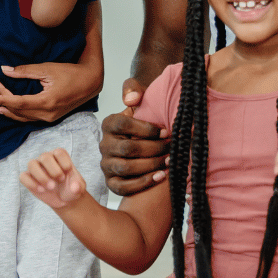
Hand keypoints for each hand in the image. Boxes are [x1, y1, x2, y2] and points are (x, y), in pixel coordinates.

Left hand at [0, 60, 90, 122]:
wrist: (90, 83)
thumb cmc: (70, 73)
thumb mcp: (47, 69)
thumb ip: (25, 71)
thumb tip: (5, 70)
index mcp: (47, 101)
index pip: (19, 103)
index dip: (2, 98)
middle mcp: (47, 114)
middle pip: (19, 111)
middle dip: (2, 102)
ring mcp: (49, 118)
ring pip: (23, 117)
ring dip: (7, 109)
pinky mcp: (50, 118)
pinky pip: (29, 118)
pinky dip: (17, 114)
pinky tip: (8, 109)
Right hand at [19, 148, 88, 210]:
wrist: (64, 199)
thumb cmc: (72, 188)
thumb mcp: (79, 188)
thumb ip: (79, 186)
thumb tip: (74, 187)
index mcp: (60, 156)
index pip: (59, 152)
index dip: (64, 162)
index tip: (68, 173)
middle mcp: (47, 159)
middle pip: (44, 156)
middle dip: (53, 170)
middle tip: (60, 180)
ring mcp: (36, 168)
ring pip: (31, 164)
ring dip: (41, 177)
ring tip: (51, 187)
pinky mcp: (28, 178)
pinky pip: (23, 176)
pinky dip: (31, 183)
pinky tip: (41, 190)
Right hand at [98, 79, 170, 195]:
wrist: (146, 139)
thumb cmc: (146, 119)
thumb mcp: (140, 99)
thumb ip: (134, 90)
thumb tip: (131, 99)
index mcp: (109, 124)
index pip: (122, 124)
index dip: (145, 129)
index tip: (165, 131)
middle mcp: (104, 144)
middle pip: (127, 148)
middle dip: (153, 149)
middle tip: (172, 148)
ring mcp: (106, 164)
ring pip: (126, 167)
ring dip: (151, 165)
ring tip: (170, 161)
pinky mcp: (111, 182)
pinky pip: (123, 187)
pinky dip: (143, 183)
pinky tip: (161, 176)